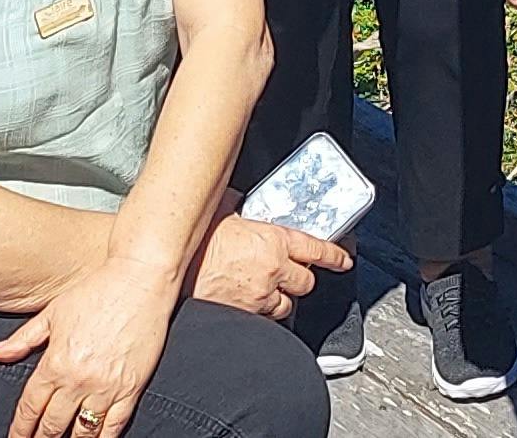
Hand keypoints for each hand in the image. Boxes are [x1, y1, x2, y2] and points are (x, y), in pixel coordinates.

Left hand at [0, 245, 182, 437]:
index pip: (30, 408)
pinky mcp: (131, 389)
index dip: (20, 429)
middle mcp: (78, 380)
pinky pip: (114, 426)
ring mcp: (106, 387)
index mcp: (55, 362)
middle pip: (52, 426)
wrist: (141, 280)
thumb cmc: (96, 291)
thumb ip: (23, 339)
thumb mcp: (53, 312)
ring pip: (82, 432)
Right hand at [189, 215, 346, 320]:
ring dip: (281, 297)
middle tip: (287, 271)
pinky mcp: (247, 317)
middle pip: (306, 281)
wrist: (174, 274)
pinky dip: (262, 312)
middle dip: (300, 277)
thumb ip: (238, 205)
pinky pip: (265, 319)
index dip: (334, 255)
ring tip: (264, 288)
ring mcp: (260, 297)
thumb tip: (239, 198)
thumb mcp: (220, 211)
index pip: (316, 248)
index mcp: (272, 240)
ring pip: (287, 305)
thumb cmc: (196, 244)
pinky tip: (248, 302)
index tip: (343, 259)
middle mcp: (273, 270)